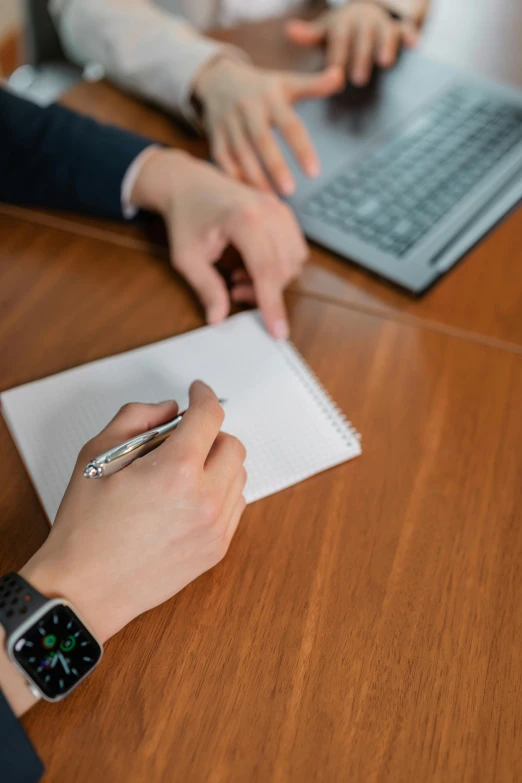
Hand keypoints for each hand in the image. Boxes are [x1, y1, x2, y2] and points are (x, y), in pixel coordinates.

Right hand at [21, 381, 246, 644]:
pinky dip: (219, 492)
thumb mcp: (97, 455)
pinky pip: (235, 505)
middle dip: (209, 433)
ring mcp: (215, 527)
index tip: (197, 392)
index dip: (203, 396)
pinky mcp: (217, 549)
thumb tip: (170, 410)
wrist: (85, 589)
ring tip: (180, 473)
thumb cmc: (85, 526)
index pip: (209, 416)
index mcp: (176, 470)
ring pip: (238, 475)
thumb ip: (136, 418)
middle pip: (232, 445)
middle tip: (181, 438)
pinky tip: (188, 498)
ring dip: (216, 463)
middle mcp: (205, 498)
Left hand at [131, 149, 307, 338]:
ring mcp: (279, 208)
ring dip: (274, 278)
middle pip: (284, 268)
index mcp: (244, 219)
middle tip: (235, 292)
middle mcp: (269, 211)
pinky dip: (279, 264)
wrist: (188, 183)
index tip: (278, 332)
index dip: (272, 305)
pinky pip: (295, 248)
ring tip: (241, 276)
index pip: (267, 271)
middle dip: (265, 291)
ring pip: (295, 260)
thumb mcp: (187, 257)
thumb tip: (218, 318)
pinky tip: (252, 264)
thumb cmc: (186, 217)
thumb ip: (205, 287)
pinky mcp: (283, 211)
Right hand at [192, 57, 343, 194]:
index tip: (314, 173)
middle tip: (290, 190)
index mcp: (270, 97)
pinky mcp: (215, 136)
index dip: (302, 149)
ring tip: (270, 199)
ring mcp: (229, 123)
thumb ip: (314, 84)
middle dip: (275, 166)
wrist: (219, 80)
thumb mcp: (286, 82)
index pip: (289, 125)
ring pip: (240, 153)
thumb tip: (341, 75)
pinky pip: (222, 159)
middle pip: (262, 140)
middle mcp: (247, 109)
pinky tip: (246, 195)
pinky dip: (232, 177)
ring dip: (254, 177)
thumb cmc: (262, 88)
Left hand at [286, 1, 420, 86]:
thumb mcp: (326, 30)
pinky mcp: (400, 26)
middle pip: (361, 40)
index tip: (334, 74)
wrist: (367, 10)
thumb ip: (310, 35)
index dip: (337, 56)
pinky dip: (411, 36)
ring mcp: (382, 23)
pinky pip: (407, 30)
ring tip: (385, 63)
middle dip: (360, 58)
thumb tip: (289, 30)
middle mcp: (363, 20)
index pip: (339, 40)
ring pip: (384, 33)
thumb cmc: (343, 29)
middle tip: (358, 80)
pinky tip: (415, 48)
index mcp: (343, 23)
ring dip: (385, 46)